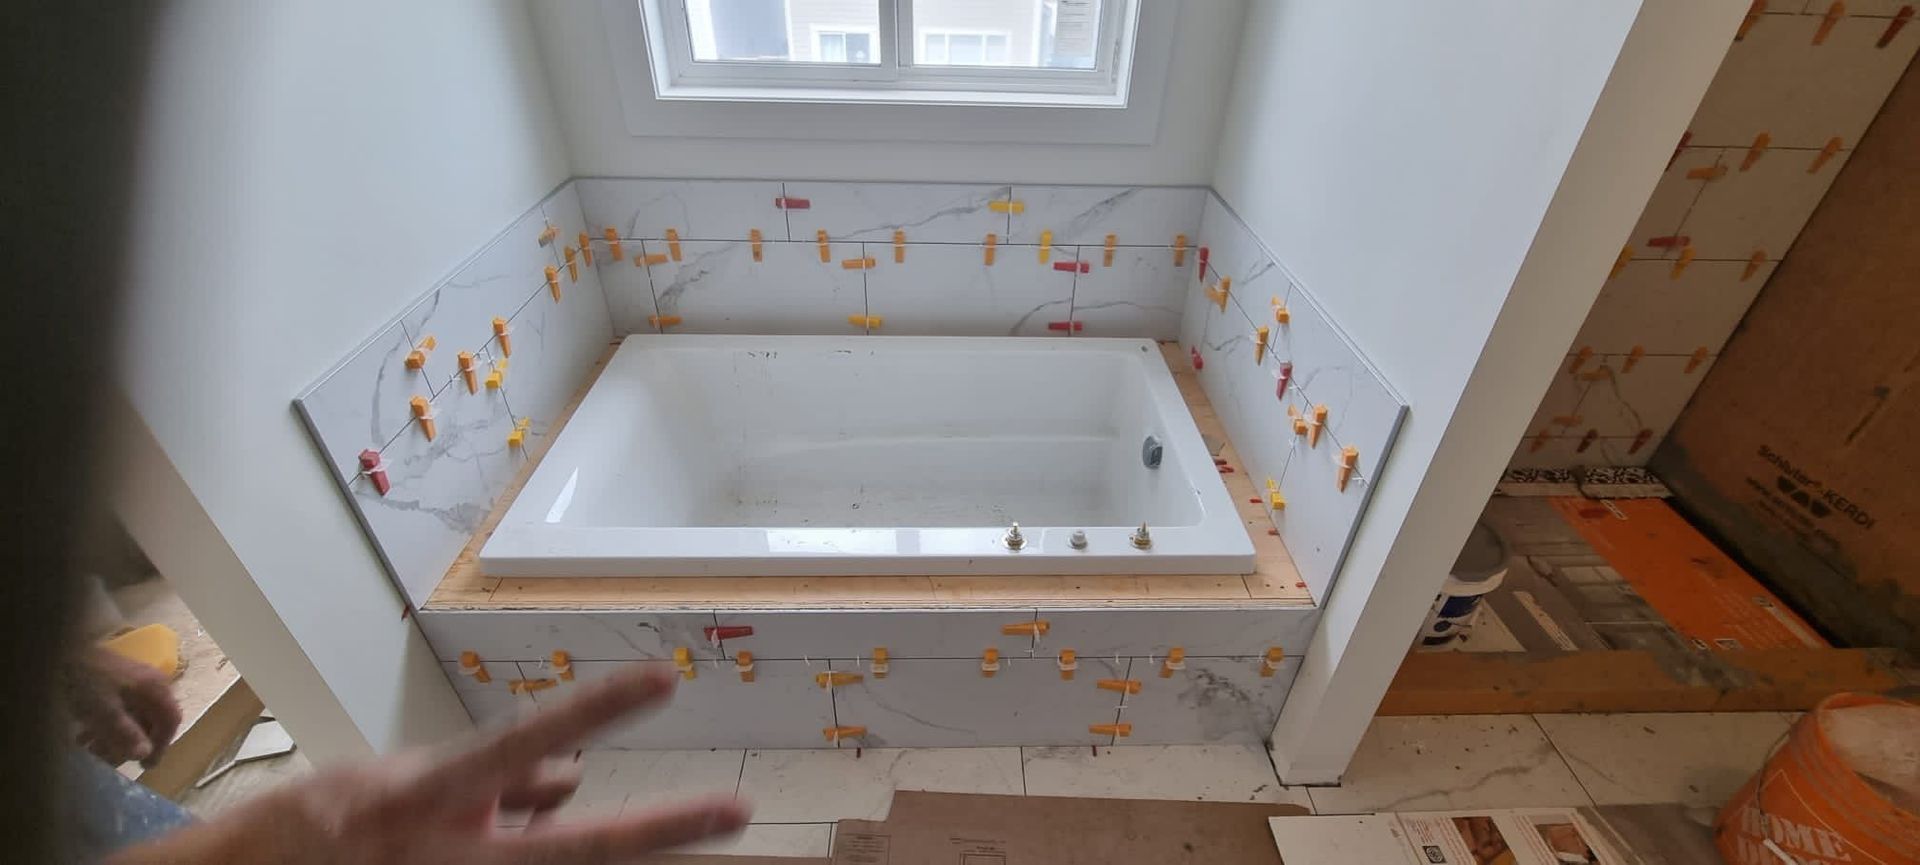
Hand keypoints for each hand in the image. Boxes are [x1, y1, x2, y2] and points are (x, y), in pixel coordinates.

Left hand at [70, 646, 181, 766]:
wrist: (59, 652)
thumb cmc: (87, 682)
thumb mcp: (105, 712)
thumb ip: (127, 734)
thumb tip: (146, 754)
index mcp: (155, 688)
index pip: (170, 720)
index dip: (161, 744)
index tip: (145, 765)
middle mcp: (150, 683)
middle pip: (150, 721)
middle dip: (130, 744)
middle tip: (110, 761)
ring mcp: (133, 681)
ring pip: (132, 716)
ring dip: (115, 737)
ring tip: (91, 751)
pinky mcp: (116, 680)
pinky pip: (120, 708)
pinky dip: (106, 725)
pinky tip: (84, 736)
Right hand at [109, 666, 749, 864]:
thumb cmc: (330, 827)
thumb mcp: (404, 782)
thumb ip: (495, 783)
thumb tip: (570, 780)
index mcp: (428, 801)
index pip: (524, 742)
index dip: (594, 710)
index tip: (662, 679)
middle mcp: (450, 854)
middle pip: (576, 848)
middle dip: (663, 829)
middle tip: (737, 808)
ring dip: (621, 848)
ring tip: (682, 822)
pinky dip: (538, 840)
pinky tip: (539, 820)